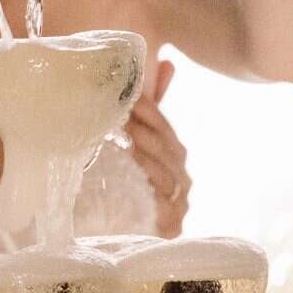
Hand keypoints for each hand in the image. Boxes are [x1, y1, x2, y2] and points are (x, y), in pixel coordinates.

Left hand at [127, 54, 190, 240]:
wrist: (112, 231)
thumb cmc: (126, 182)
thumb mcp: (133, 141)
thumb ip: (148, 108)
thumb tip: (168, 61)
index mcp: (173, 154)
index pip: (164, 128)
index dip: (149, 112)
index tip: (129, 99)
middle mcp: (180, 177)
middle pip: (169, 151)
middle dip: (146, 133)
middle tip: (123, 119)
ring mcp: (178, 203)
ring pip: (168, 178)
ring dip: (149, 161)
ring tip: (128, 147)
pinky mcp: (171, 228)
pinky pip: (168, 211)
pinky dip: (157, 199)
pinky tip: (141, 187)